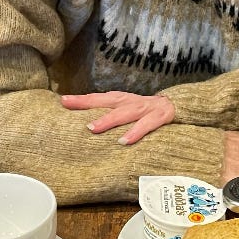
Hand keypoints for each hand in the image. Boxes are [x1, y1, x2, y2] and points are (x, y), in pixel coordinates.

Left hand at [60, 91, 174, 144]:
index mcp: (120, 99)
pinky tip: (124, 141)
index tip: (62, 101)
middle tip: (69, 106)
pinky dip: (135, 132)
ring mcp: (144, 109)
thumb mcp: (125, 109)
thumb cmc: (144, 111)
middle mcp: (129, 102)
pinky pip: (146, 125)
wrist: (176, 105)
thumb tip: (85, 124)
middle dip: (87, 104)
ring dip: (108, 120)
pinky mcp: (159, 117)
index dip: (80, 99)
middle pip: (105, 101)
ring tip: (93, 128)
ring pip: (124, 113)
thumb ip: (108, 114)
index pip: (97, 98)